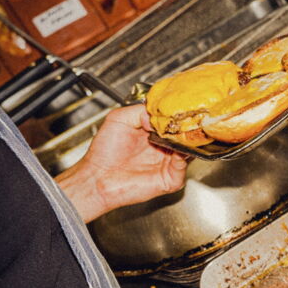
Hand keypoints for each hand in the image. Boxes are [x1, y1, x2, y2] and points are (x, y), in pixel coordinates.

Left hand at [55, 104, 187, 221]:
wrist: (98, 178)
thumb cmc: (104, 153)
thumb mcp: (119, 119)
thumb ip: (140, 111)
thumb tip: (159, 114)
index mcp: (154, 134)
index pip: (174, 122)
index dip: (178, 115)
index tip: (182, 108)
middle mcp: (164, 148)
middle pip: (185, 136)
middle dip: (188, 128)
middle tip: (189, 120)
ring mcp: (169, 163)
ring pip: (189, 150)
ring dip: (188, 141)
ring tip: (184, 133)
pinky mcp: (170, 179)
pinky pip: (183, 167)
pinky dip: (183, 157)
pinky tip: (177, 150)